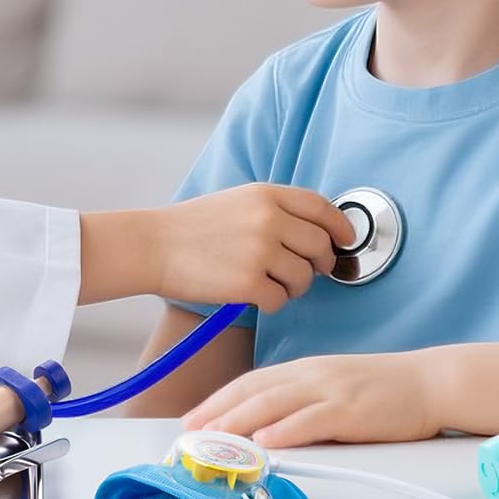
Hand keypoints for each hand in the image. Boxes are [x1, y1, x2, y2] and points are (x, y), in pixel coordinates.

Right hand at [153, 185, 353, 311]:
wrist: (153, 245)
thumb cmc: (193, 227)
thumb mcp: (238, 200)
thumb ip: (276, 210)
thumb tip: (320, 232)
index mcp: (266, 194)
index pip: (321, 207)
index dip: (341, 227)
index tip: (345, 241)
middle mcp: (268, 219)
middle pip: (320, 247)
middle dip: (318, 265)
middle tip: (303, 272)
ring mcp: (259, 252)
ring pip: (303, 278)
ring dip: (291, 287)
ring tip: (265, 282)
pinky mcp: (248, 283)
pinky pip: (280, 301)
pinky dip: (269, 303)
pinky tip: (248, 294)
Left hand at [182, 351, 439, 446]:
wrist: (430, 382)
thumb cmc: (383, 389)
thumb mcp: (333, 386)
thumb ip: (301, 401)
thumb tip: (266, 427)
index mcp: (303, 369)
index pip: (250, 382)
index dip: (217, 400)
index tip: (192, 418)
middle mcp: (311, 375)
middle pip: (253, 391)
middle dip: (217, 411)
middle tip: (189, 432)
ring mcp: (330, 390)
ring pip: (275, 403)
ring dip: (239, 422)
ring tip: (213, 437)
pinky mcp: (352, 409)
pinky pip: (313, 419)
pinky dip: (286, 430)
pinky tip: (266, 441)